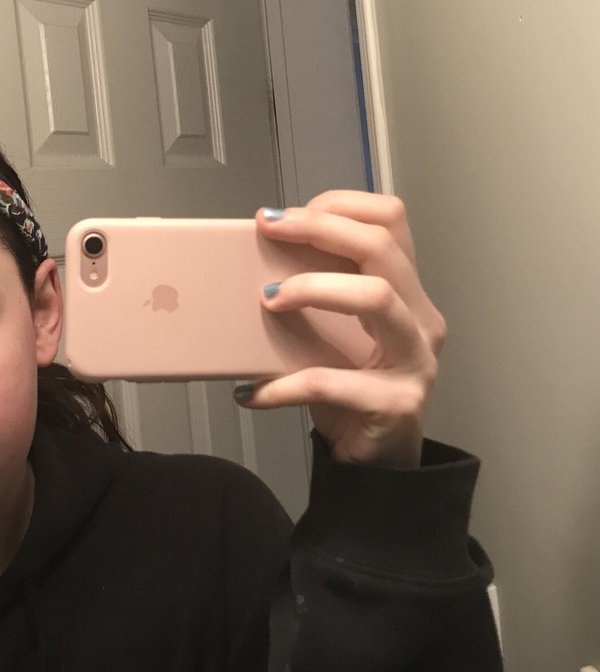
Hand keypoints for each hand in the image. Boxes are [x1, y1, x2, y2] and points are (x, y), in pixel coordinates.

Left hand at [238, 191, 446, 468]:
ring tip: (267, 299)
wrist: (374, 465)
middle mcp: (419, 318)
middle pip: (381, 247)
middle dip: (319, 229)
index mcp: (405, 291)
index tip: (287, 215)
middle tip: (268, 231)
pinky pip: (333, 381)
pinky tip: (252, 392)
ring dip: (313, 288)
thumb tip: (252, 260)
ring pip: (376, 297)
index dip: (340, 206)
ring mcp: (416, 360)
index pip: (391, 220)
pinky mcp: (397, 404)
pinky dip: (283, 384)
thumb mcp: (331, 333)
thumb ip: (312, 294)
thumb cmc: (350, 391)